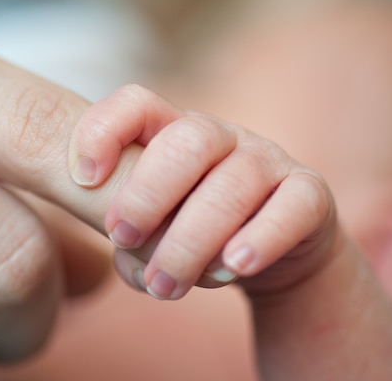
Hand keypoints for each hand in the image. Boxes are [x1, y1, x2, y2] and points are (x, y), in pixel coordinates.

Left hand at [68, 85, 338, 299]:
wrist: (273, 252)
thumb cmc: (197, 234)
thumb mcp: (156, 229)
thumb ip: (132, 239)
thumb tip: (129, 261)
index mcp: (174, 134)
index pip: (138, 104)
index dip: (104, 130)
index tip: (82, 179)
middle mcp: (222, 138)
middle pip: (186, 141)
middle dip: (146, 194)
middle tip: (121, 239)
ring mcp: (268, 161)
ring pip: (233, 185)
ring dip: (191, 241)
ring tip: (165, 286)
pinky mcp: (309, 194)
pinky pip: (292, 207)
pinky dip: (261, 238)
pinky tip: (234, 267)